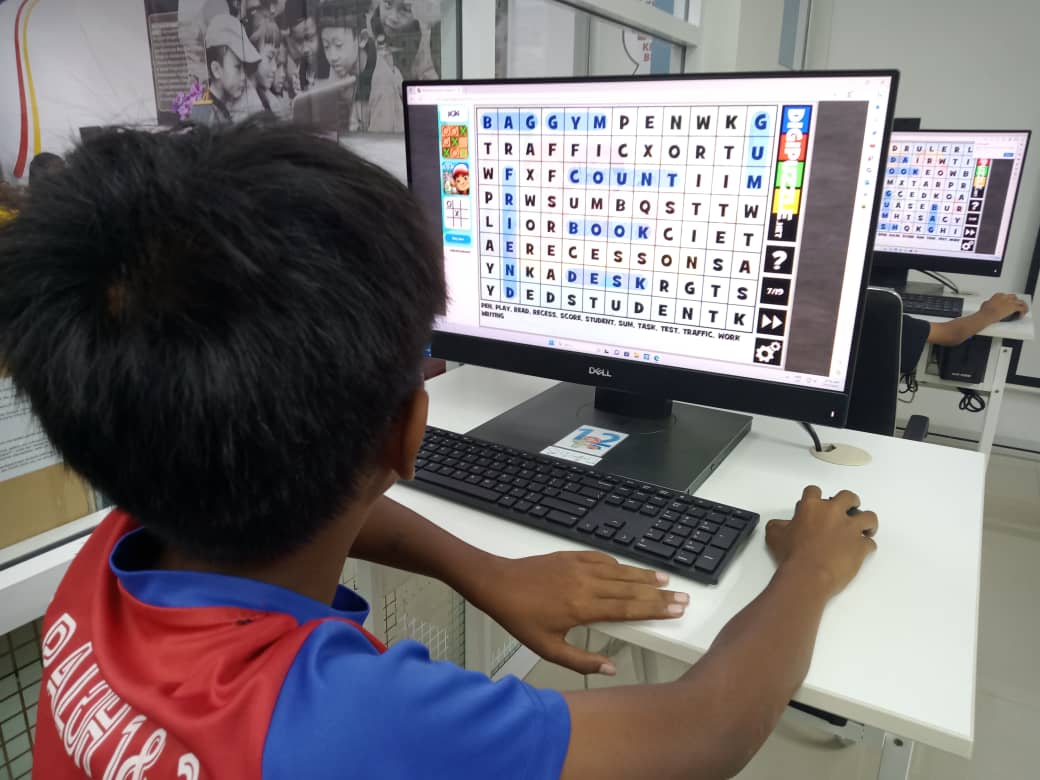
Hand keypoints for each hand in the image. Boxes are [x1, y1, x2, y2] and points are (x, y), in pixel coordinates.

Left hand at [475, 551, 688, 674]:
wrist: (498, 583)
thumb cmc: (520, 617)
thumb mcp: (547, 648)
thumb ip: (581, 660)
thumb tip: (611, 668)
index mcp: (583, 608)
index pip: (628, 608)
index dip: (655, 608)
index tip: (675, 609)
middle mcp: (586, 584)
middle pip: (631, 588)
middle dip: (659, 593)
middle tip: (682, 596)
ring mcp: (580, 567)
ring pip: (620, 571)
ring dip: (644, 575)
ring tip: (665, 579)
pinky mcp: (571, 556)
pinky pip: (602, 558)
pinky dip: (619, 564)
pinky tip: (628, 569)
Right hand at [765, 486, 877, 597]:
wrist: (808, 575)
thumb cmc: (791, 555)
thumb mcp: (774, 536)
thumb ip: (779, 525)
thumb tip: (781, 524)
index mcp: (812, 507)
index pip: (814, 491)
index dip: (815, 496)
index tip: (816, 504)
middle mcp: (834, 513)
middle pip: (848, 497)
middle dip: (849, 502)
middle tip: (847, 511)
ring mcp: (850, 529)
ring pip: (869, 517)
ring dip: (866, 522)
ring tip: (862, 529)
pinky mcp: (861, 546)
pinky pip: (870, 543)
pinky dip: (866, 546)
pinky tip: (860, 551)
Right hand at [980, 293, 1027, 322]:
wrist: (986, 315)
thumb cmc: (984, 311)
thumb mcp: (985, 304)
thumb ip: (989, 302)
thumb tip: (989, 303)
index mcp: (998, 295)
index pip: (1006, 295)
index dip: (1008, 300)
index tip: (1008, 304)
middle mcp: (1006, 297)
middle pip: (1014, 297)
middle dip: (1016, 302)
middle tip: (1015, 306)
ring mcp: (1010, 302)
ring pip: (1021, 302)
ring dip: (1022, 306)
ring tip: (1022, 310)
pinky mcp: (1014, 307)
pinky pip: (1022, 308)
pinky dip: (1023, 311)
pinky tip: (1021, 315)